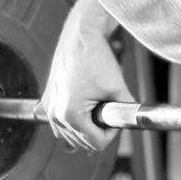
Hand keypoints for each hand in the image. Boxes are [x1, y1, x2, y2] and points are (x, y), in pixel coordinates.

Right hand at [39, 0, 129, 150]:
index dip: (111, 133)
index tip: (115, 115)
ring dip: (85, 127)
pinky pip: (60, 124)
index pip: (96, 143)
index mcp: (71, 115)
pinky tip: (82, 106)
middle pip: (82, 142)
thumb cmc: (97, 59)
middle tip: (106, 107)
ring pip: (70, 136)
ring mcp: (48, 109)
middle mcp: (55, 115)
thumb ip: (126, 111)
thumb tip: (133, 122)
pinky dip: (73, 121)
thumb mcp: (118, 88)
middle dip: (97, 129)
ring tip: (93, 105)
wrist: (80, 36)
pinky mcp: (47, 102)